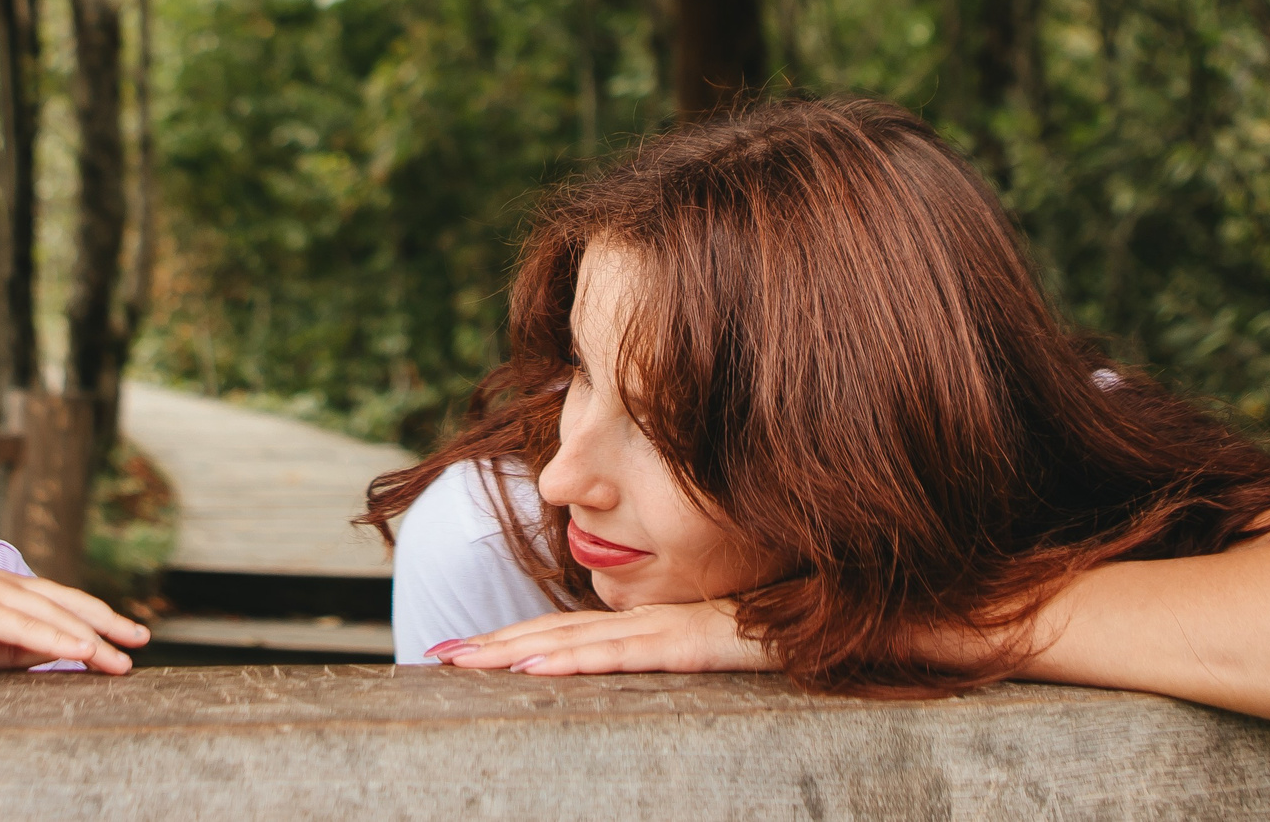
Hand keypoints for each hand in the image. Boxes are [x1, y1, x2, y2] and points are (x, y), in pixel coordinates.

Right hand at [0, 572, 151, 675]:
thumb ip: (20, 647)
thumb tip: (60, 655)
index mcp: (7, 591)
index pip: (63, 603)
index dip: (98, 618)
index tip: (128, 636)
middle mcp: (5, 585)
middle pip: (68, 603)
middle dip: (108, 622)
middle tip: (142, 639)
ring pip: (54, 615)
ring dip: (92, 637)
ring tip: (121, 657)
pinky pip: (27, 628)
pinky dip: (58, 639)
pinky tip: (83, 652)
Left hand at [431, 599, 775, 674]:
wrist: (836, 602)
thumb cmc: (781, 626)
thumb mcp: (717, 645)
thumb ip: (677, 648)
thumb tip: (646, 661)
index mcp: (644, 622)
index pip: (565, 632)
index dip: (512, 640)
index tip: (459, 652)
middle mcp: (644, 620)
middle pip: (554, 634)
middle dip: (491, 647)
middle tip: (433, 657)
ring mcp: (664, 629)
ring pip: (575, 643)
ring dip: (513, 652)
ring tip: (462, 663)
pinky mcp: (688, 644)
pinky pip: (622, 654)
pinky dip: (573, 660)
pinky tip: (534, 667)